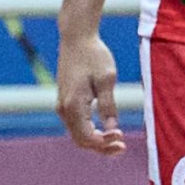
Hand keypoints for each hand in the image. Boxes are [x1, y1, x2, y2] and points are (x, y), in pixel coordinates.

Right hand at [56, 27, 125, 152]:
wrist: (76, 37)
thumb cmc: (93, 55)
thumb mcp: (106, 79)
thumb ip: (108, 105)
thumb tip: (112, 127)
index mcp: (73, 104)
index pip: (87, 137)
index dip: (105, 142)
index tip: (122, 136)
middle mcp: (63, 108)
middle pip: (81, 140)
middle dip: (101, 147)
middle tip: (122, 147)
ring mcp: (62, 104)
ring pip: (77, 134)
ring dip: (96, 140)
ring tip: (117, 139)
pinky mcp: (65, 100)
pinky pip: (76, 124)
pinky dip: (90, 131)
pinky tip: (105, 129)